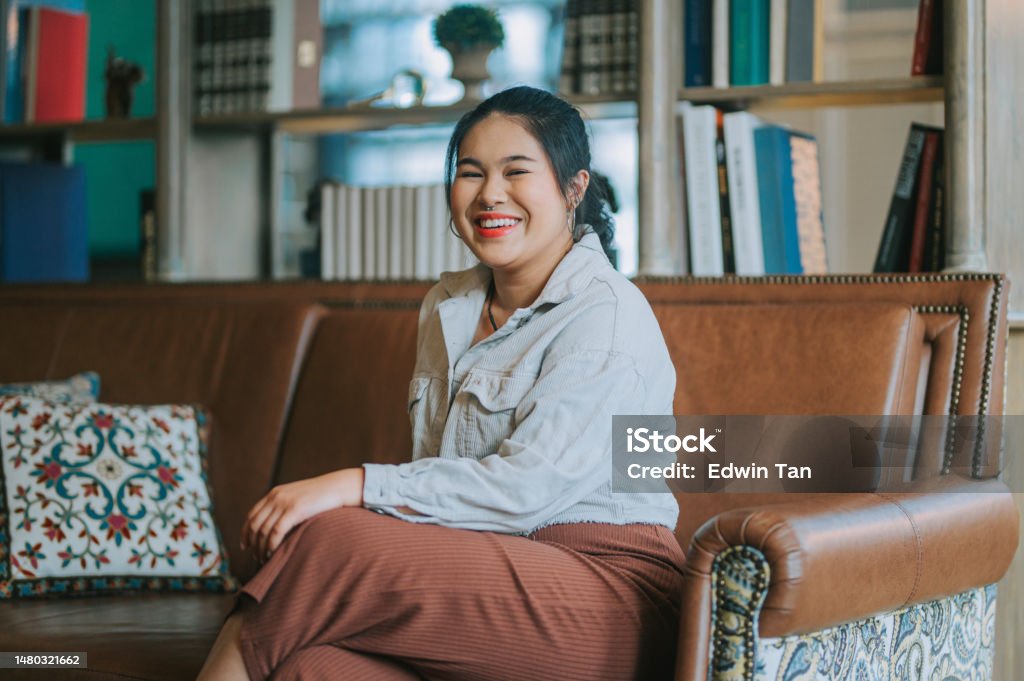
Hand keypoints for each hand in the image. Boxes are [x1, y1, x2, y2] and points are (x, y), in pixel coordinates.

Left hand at [241, 467, 364, 560]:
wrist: (338, 487)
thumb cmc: (322, 496)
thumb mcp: (298, 498)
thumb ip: (285, 507)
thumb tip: (277, 526)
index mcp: (275, 493)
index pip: (252, 514)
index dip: (245, 531)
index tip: (245, 545)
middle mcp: (276, 497)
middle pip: (255, 524)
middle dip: (252, 543)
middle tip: (256, 556)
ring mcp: (284, 502)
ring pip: (263, 530)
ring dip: (261, 547)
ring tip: (264, 558)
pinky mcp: (294, 509)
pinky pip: (276, 531)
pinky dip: (271, 545)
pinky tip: (272, 553)